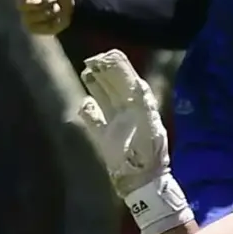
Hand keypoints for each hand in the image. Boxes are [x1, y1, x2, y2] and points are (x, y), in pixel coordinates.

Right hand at [17, 0, 76, 35]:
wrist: (71, 8)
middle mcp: (22, 3)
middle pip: (28, 3)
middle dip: (46, 0)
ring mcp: (25, 16)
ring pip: (37, 15)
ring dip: (51, 10)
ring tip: (56, 8)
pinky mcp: (32, 28)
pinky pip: (42, 25)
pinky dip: (53, 20)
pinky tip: (55, 18)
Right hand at [73, 50, 169, 196]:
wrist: (142, 179)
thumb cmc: (148, 151)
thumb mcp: (147, 123)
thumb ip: (140, 102)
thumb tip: (135, 82)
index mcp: (140, 105)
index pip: (127, 79)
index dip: (118, 66)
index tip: (107, 54)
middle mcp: (127, 112)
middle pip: (114, 86)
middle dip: (105, 71)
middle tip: (93, 58)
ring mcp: (115, 124)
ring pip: (104, 99)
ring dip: (96, 85)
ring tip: (86, 71)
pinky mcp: (105, 138)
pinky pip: (94, 121)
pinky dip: (88, 112)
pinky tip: (84, 104)